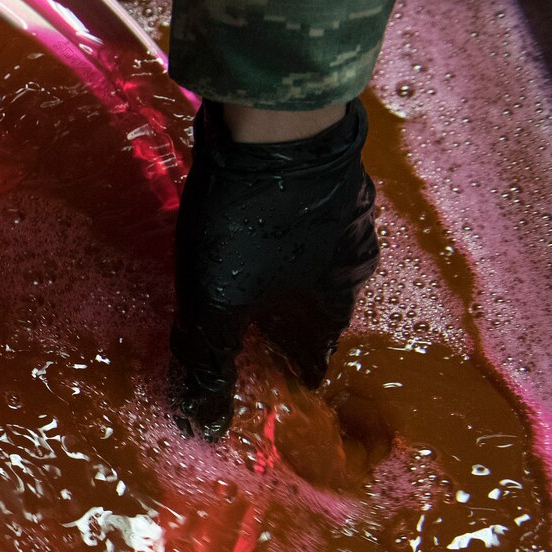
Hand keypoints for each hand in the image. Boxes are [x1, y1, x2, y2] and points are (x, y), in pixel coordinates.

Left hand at [169, 98, 378, 438]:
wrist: (278, 123)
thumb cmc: (250, 224)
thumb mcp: (218, 303)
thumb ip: (211, 362)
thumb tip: (204, 428)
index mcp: (330, 302)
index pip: (313, 357)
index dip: (291, 377)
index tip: (280, 391)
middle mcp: (347, 260)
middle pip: (318, 309)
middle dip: (291, 327)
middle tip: (266, 339)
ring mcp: (339, 212)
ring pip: (313, 262)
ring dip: (287, 279)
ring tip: (260, 288)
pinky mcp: (319, 174)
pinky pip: (300, 221)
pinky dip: (280, 236)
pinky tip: (262, 228)